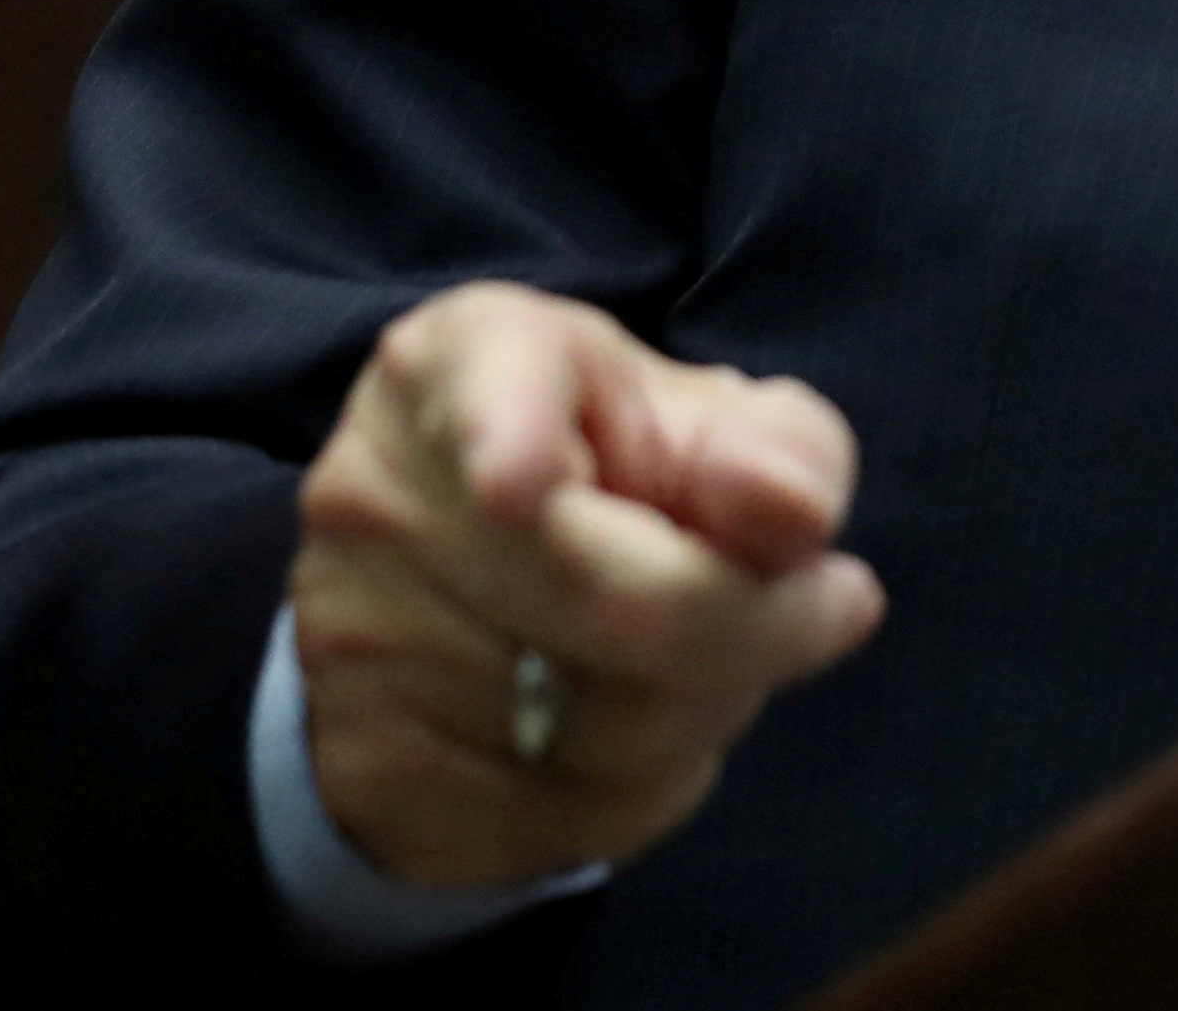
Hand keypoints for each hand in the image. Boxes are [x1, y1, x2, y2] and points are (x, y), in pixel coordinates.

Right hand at [290, 281, 887, 891]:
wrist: (474, 588)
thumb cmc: (624, 471)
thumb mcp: (715, 423)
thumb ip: (777, 449)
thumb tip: (795, 514)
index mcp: (458, 361)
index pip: (478, 393)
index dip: (507, 438)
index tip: (518, 481)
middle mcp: (377, 492)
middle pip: (601, 601)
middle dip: (754, 622)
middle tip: (829, 605)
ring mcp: (349, 637)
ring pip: (595, 728)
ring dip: (706, 706)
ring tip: (712, 652)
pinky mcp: (366, 765)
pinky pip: (561, 816)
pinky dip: (645, 786)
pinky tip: (641, 726)